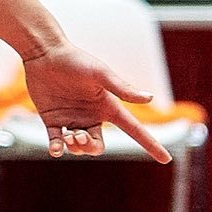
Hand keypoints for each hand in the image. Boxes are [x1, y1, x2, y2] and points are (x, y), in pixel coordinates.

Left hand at [23, 40, 171, 161]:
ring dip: (76, 147)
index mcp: (108, 107)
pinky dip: (57, 149)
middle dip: (91, 147)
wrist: (45, 53)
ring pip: (79, 146)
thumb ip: (122, 88)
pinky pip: (57, 142)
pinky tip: (56, 149)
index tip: (166, 159)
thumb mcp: (100, 74)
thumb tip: (150, 98)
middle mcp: (92, 116)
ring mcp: (72, 119)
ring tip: (69, 136)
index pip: (133, 129)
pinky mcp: (53, 120)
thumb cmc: (75, 60)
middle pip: (98, 145)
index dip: (150, 144)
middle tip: (79, 135)